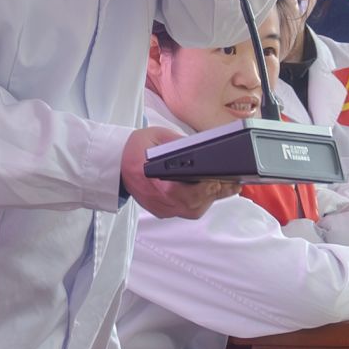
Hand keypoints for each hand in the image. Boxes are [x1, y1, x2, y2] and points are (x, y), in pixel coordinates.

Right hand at [122, 126, 239, 219]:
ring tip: (226, 186)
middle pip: (190, 204)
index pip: (178, 190)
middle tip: (233, 183)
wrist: (116, 164)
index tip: (219, 179)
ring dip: (210, 199)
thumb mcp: (158, 136)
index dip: (202, 187)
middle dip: (214, 193)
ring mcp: (158, 207)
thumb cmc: (135, 149)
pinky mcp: (162, 211)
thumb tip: (204, 149)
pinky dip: (200, 203)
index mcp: (148, 175)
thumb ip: (180, 144)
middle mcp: (154, 196)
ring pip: (191, 211)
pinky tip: (210, 192)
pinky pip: (186, 211)